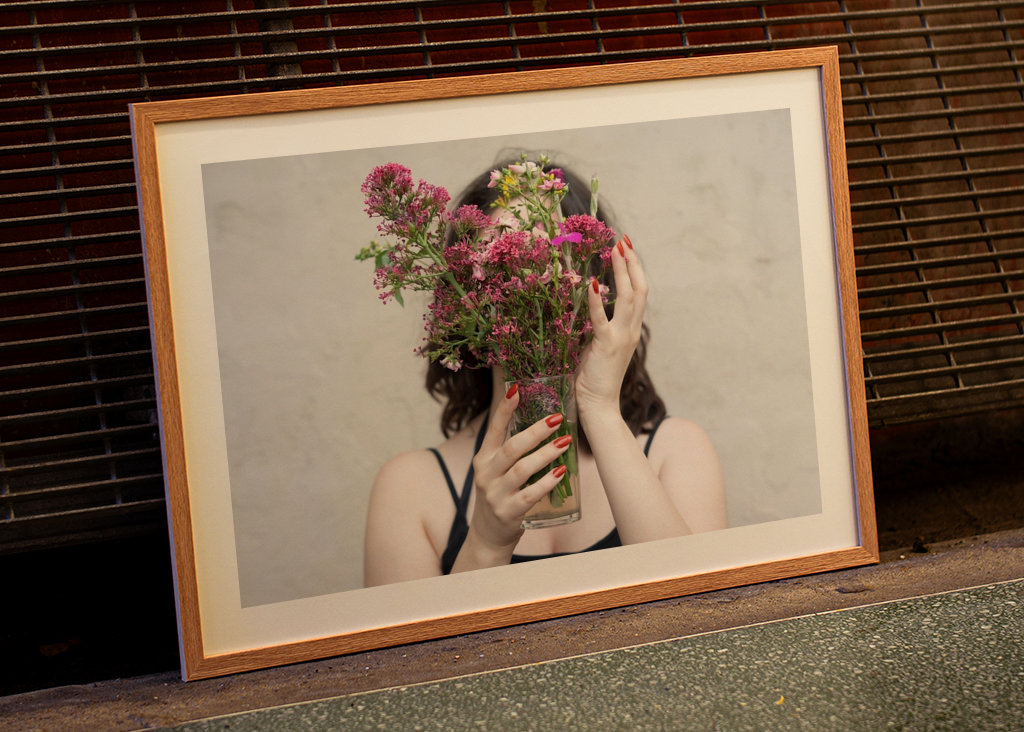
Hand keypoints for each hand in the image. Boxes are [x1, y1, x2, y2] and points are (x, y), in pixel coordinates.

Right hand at [461, 384, 574, 561]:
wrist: (488, 535)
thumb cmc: (500, 495)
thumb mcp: (497, 470)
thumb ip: (511, 450)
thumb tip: (539, 421)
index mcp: (483, 458)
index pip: (494, 429)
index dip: (505, 409)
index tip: (517, 390)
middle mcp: (486, 474)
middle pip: (512, 447)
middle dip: (535, 431)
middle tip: (557, 419)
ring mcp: (495, 494)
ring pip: (522, 469)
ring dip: (546, 453)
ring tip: (565, 441)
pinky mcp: (508, 512)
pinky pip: (529, 494)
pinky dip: (546, 482)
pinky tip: (560, 472)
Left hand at [575, 236, 647, 416]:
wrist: (599, 406)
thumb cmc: (594, 378)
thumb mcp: (600, 347)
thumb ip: (600, 328)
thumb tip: (591, 308)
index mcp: (631, 330)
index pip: (638, 293)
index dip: (635, 269)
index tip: (626, 248)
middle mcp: (631, 331)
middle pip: (639, 289)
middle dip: (632, 263)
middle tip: (623, 241)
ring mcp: (621, 337)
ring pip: (628, 298)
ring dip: (621, 271)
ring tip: (614, 250)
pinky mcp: (605, 346)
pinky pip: (601, 319)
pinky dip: (597, 299)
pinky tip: (591, 283)